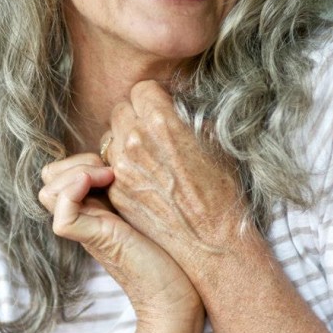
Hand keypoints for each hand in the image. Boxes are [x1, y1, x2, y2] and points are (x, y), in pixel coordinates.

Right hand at [39, 153, 202, 323]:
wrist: (178, 296)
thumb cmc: (173, 251)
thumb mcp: (148, 206)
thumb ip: (132, 185)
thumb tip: (132, 153)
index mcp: (94, 208)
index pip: (59, 174)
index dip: (78, 159)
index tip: (113, 163)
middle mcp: (85, 218)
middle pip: (48, 180)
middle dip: (74, 162)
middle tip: (109, 170)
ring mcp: (88, 230)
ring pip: (48, 193)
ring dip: (76, 173)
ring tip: (109, 177)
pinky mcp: (97, 241)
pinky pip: (63, 216)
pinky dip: (74, 191)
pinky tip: (105, 182)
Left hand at [102, 80, 250, 274]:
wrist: (212, 243)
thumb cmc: (222, 191)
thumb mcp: (214, 141)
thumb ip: (187, 117)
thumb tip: (175, 103)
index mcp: (162, 122)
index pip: (141, 89)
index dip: (154, 98)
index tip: (162, 109)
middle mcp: (136, 141)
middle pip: (121, 109)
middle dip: (136, 116)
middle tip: (154, 132)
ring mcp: (122, 168)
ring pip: (110, 136)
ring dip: (125, 140)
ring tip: (148, 155)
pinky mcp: (116, 191)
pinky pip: (109, 164)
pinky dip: (121, 166)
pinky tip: (144, 177)